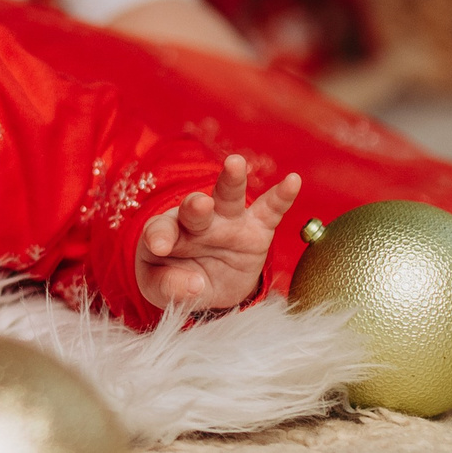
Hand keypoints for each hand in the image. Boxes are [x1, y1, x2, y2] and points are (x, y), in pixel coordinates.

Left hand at [135, 154, 302, 312]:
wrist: (207, 287)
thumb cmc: (175, 279)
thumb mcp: (160, 288)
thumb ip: (167, 286)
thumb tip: (195, 286)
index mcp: (168, 232)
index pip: (160, 230)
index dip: (159, 237)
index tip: (159, 247)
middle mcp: (197, 222)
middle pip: (194, 208)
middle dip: (196, 206)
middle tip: (199, 204)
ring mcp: (228, 222)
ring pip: (229, 197)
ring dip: (231, 180)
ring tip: (235, 163)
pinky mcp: (257, 229)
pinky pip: (270, 210)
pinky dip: (281, 196)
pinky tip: (292, 181)